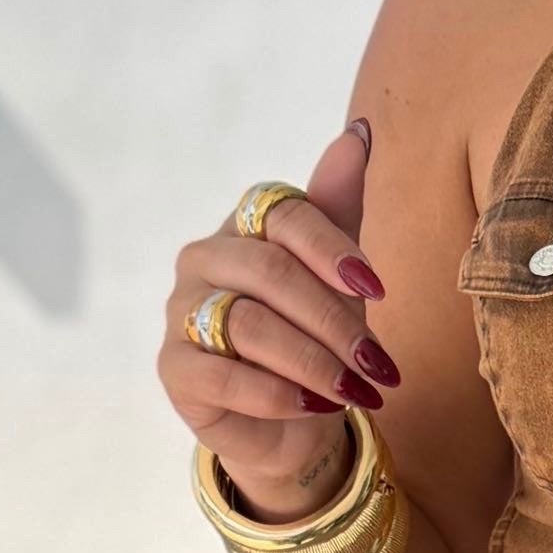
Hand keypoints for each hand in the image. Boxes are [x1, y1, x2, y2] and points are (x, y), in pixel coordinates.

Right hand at [158, 118, 396, 522]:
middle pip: (270, 271)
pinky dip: (276, 393)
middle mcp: (204, 259)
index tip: (378, 291)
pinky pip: (222, 375)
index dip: (331, 248)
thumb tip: (361, 132)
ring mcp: (181, 312)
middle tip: (377, 362)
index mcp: (244, 225)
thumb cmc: (312, 335)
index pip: (283, 214)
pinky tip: (314, 407)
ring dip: (313, 362)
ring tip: (356, 390)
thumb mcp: (337, 275)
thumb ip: (339, 208)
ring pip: (248, 324)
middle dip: (333, 320)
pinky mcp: (174, 368)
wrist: (288, 420)